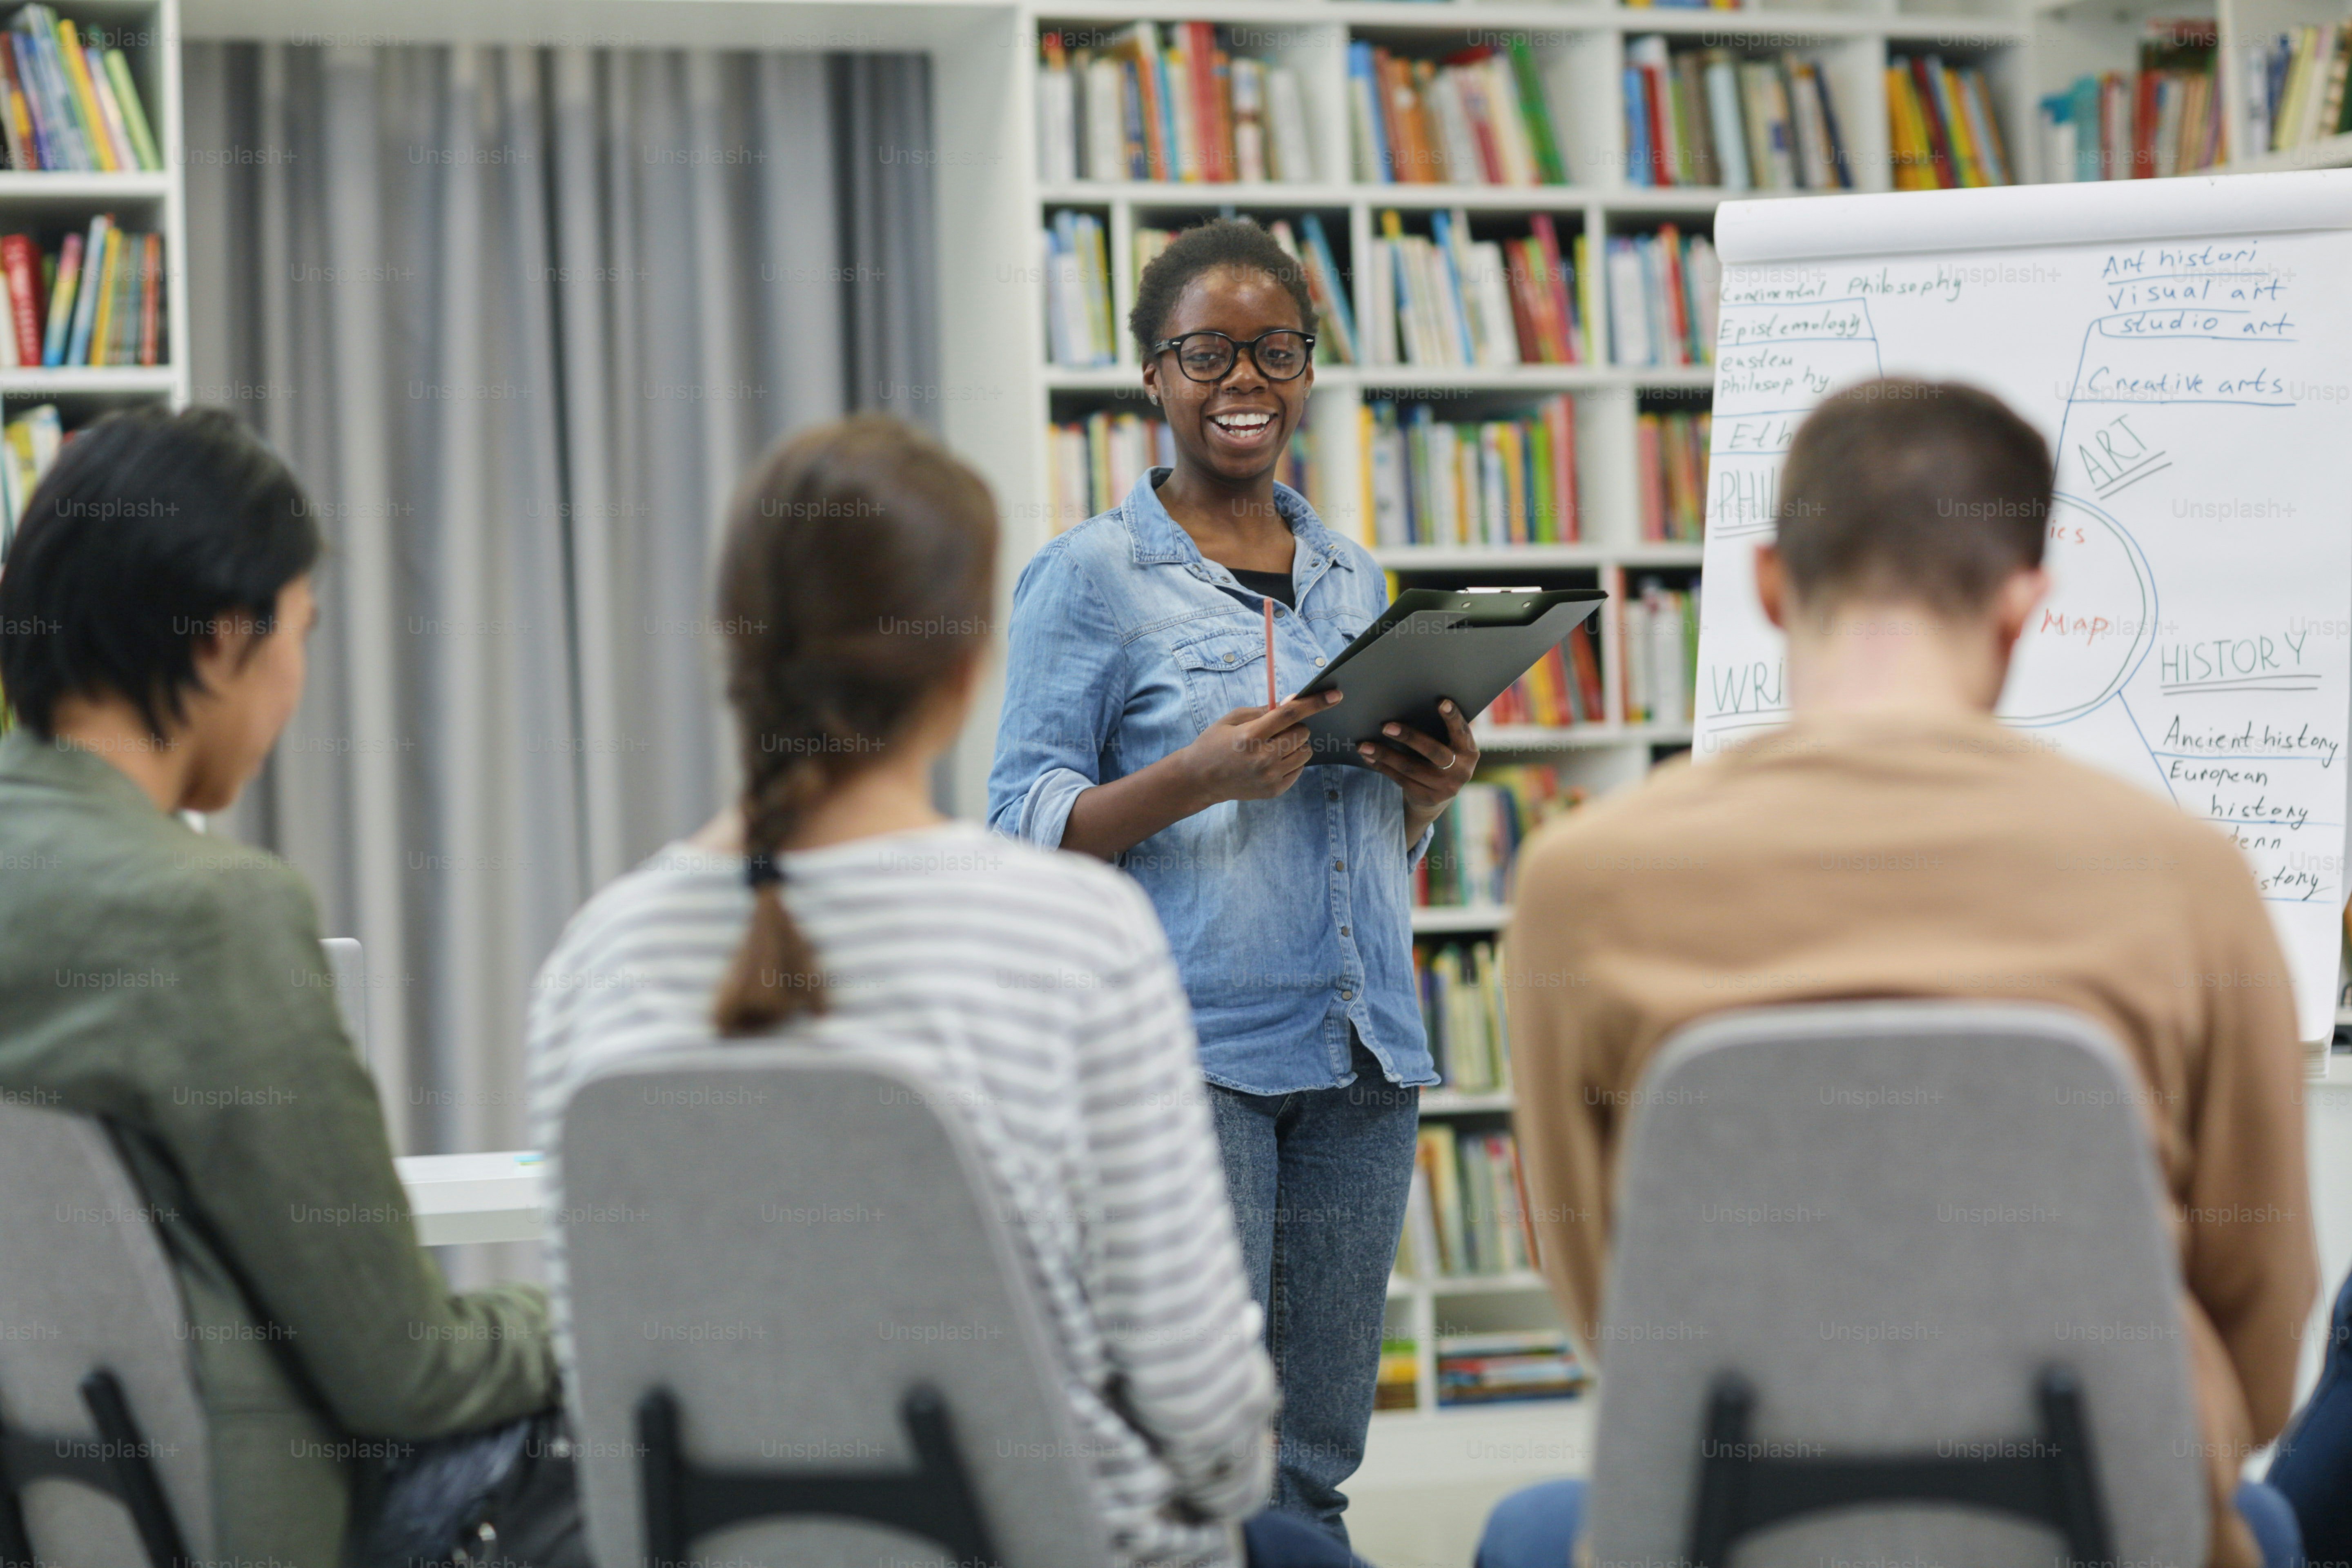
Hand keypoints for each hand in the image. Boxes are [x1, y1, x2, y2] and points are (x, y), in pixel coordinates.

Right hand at [1182, 690, 1343, 804]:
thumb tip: (1294, 701)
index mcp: (1250, 736)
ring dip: (1295, 745)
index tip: (1335, 695)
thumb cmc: (1216, 743)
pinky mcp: (1275, 790)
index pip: (1290, 715)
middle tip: (1276, 731)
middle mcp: (1263, 758)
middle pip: (1302, 733)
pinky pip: (1300, 769)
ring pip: (1305, 752)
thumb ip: (1264, 710)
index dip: (1314, 703)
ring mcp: (1270, 777)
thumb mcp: (1233, 719)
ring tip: (1274, 747)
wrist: (1200, 779)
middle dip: (1295, 727)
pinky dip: (1291, 761)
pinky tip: (1271, 761)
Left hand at [1358, 699, 1478, 818]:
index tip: (1442, 702)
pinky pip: (1400, 779)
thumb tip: (1411, 704)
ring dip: (1385, 755)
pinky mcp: (1427, 797)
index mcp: (1469, 752)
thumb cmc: (1441, 757)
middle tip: (1386, 726)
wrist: (1439, 796)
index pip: (1461, 731)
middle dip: (1409, 737)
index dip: (1453, 717)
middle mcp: (1461, 771)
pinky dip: (1382, 767)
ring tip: (1364, 745)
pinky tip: (1369, 758)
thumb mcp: (1450, 746)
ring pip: (1410, 768)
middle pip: (1433, 752)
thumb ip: (1442, 731)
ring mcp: (1445, 788)